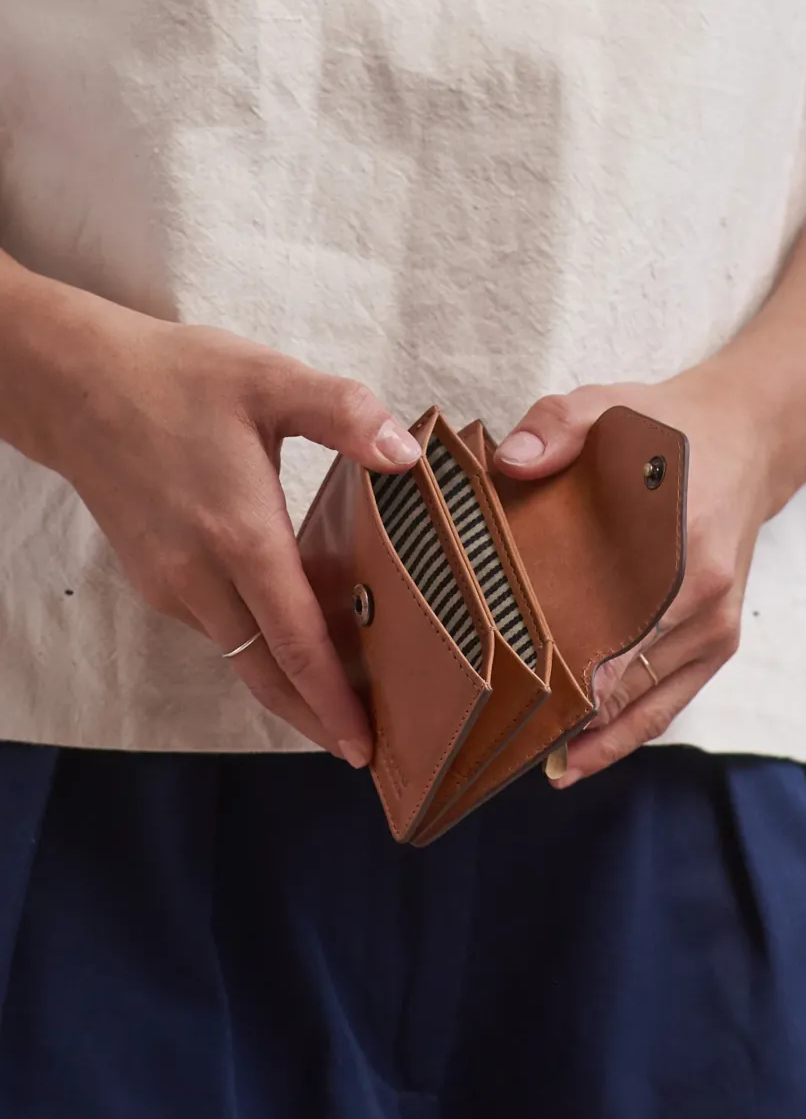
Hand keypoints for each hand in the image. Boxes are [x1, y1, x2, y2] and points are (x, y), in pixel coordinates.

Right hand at [33, 289, 421, 765]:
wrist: (74, 386)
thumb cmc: (175, 378)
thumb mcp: (268, 378)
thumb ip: (345, 414)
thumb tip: (408, 456)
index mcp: (239, 535)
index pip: (296, 642)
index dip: (333, 700)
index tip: (364, 746)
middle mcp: (200, 577)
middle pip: (267, 673)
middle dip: (316, 718)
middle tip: (365, 751)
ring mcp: (171, 585)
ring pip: (241, 655)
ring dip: (289, 684)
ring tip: (343, 699)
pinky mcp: (155, 581)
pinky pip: (218, 629)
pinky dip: (258, 646)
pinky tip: (292, 635)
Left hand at [492, 373, 778, 787]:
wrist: (748, 438)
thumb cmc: (668, 429)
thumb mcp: (607, 404)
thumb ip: (557, 425)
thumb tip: (509, 464)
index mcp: (681, 550)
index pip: (611, 628)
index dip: (560, 671)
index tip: (508, 703)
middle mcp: (705, 602)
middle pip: (625, 678)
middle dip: (563, 714)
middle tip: (497, 745)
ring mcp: (717, 627)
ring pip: (648, 703)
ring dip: (594, 737)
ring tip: (533, 766)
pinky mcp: (719, 638)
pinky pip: (670, 700)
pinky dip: (626, 732)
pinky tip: (578, 756)